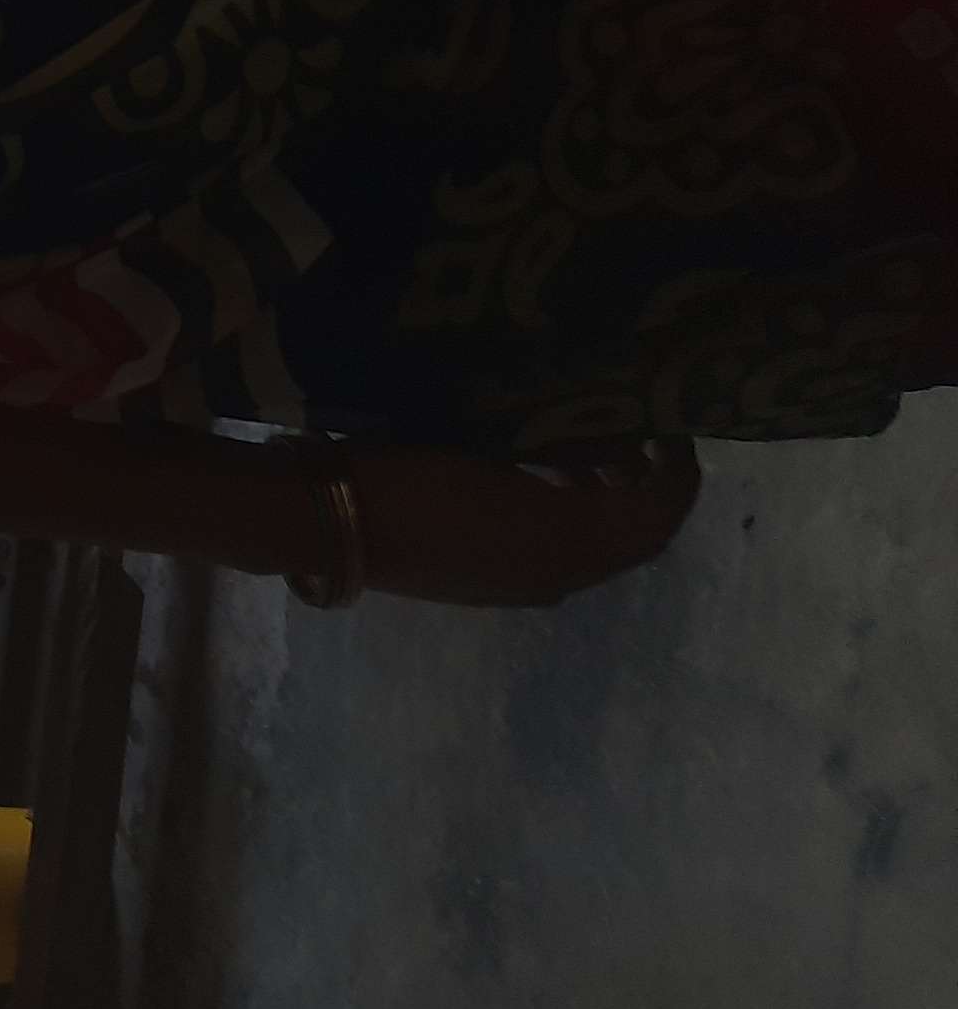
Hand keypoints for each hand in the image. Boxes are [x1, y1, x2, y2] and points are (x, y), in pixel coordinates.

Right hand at [332, 439, 699, 606]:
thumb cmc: (414, 476)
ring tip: (593, 447)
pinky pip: (561, 555)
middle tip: (643, 435)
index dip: (677, 473)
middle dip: (649, 490)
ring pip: (597, 549)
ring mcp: (523, 585)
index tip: (672, 423)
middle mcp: (560, 576)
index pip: (655, 516)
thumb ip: (566, 452)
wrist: (331, 526)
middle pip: (634, 540)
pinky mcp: (490, 585)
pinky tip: (543, 480)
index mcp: (568, 545)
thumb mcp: (498, 451)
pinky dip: (573, 519)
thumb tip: (616, 437)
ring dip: (608, 503)